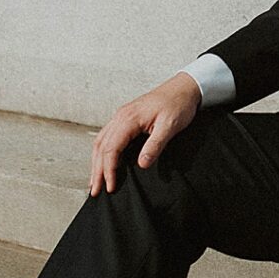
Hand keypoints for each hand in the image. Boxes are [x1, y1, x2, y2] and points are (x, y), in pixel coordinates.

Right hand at [89, 73, 200, 196]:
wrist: (183, 87)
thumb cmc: (178, 104)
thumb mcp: (169, 126)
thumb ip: (155, 145)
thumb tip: (142, 164)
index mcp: (128, 119)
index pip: (111, 149)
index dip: (109, 170)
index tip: (110, 186)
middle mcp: (120, 116)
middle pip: (101, 146)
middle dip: (97, 170)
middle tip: (95, 190)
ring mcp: (121, 116)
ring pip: (101, 141)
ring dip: (96, 162)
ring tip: (95, 181)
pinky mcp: (125, 118)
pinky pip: (107, 136)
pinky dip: (102, 152)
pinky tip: (103, 161)